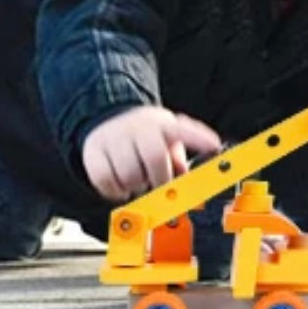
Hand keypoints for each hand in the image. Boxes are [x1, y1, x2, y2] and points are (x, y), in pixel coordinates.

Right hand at [82, 105, 220, 201]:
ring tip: (136, 179)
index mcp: (161, 125)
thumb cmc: (141, 136)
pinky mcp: (94, 152)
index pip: (184, 130)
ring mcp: (114, 138)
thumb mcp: (164, 139)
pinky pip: (106, 180)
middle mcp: (138, 128)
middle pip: (155, 158)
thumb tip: (188, 183)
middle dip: (159, 179)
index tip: (213, 146)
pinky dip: (115, 190)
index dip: (199, 138)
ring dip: (136, 186)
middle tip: (158, 185)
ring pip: (129, 175)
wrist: (104, 119)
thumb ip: (179, 160)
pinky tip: (120, 183)